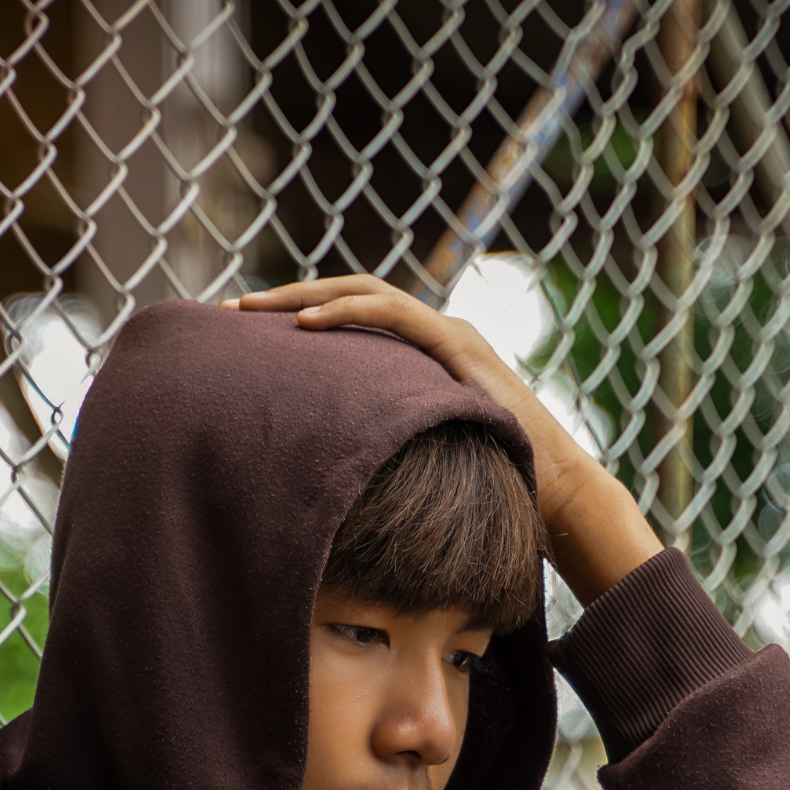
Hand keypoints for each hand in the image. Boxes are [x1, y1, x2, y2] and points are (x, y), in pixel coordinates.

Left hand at [223, 276, 661, 603]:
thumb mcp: (418, 460)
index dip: (300, 317)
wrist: (555, 496)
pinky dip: (348, 313)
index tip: (248, 333)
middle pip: (350, 297)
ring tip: (256, 308)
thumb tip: (326, 480)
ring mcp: (450, 337)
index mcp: (422, 357)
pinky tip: (305, 325)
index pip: (352, 320)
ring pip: (367, 293)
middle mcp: (435, 335)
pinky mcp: (460, 348)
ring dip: (307, 295)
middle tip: (233, 308)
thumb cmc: (490, 488)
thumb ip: (382, 450)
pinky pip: (394, 317)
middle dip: (289, 296)